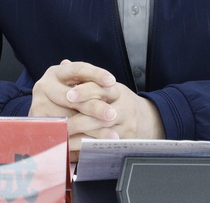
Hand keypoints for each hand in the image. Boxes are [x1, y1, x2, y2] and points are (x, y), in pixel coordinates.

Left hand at [29, 60, 164, 159]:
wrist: (148, 121)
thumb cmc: (119, 101)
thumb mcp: (107, 86)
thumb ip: (86, 77)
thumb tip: (64, 62)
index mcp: (117, 91)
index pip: (102, 88)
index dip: (86, 91)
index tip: (69, 95)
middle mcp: (125, 107)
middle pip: (103, 112)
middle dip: (81, 117)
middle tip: (61, 120)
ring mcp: (127, 126)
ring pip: (103, 131)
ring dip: (81, 135)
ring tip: (63, 135)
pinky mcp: (126, 143)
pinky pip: (105, 146)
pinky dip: (88, 147)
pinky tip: (73, 148)